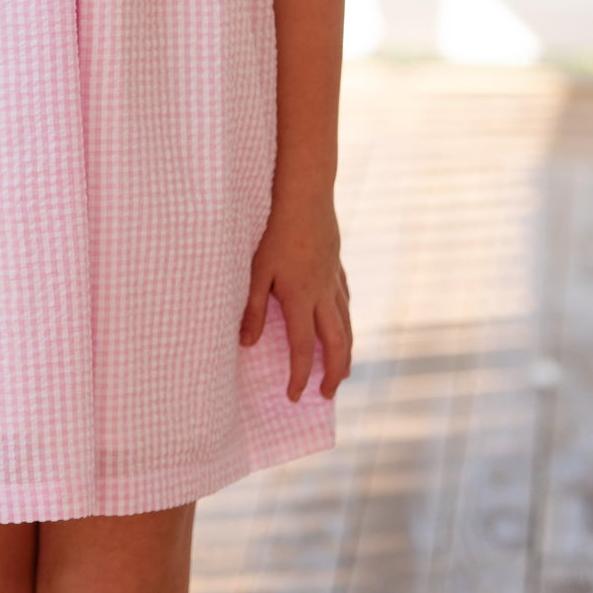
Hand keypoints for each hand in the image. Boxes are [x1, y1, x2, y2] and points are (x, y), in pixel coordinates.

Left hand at [239, 197, 351, 401]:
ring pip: (346, 324)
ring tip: (341, 372)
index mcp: (300, 298)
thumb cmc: (274, 231)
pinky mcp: (336, 265)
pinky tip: (342, 323)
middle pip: (336, 343)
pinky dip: (346, 321)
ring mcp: (333, 279)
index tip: (295, 397)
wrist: (305, 195)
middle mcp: (322, 294)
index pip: (303, 348)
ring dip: (345, 353)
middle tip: (326, 395)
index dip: (300, 376)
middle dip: (333, 373)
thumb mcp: (255, 269)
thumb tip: (246, 343)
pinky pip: (345, 301)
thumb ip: (251, 308)